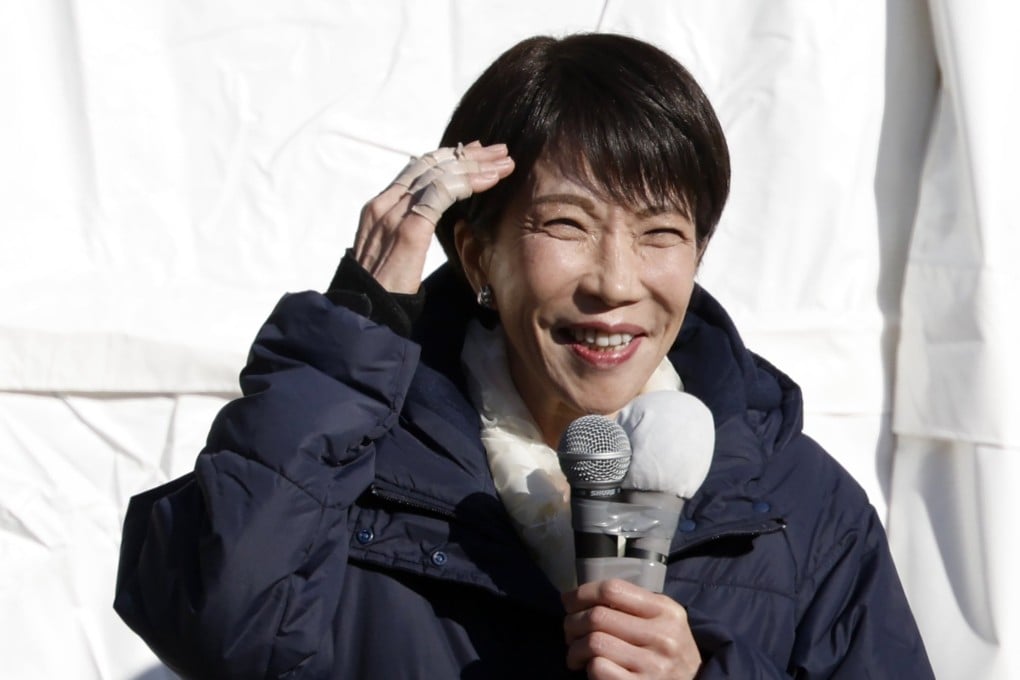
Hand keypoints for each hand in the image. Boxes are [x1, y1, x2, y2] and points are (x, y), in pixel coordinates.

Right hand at [353, 141, 513, 292]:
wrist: (366, 311)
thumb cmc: (382, 290)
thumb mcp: (391, 251)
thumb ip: (407, 229)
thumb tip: (428, 220)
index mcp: (379, 207)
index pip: (418, 168)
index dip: (449, 157)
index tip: (476, 153)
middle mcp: (385, 203)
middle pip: (431, 164)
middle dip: (469, 155)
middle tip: (499, 151)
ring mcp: (395, 213)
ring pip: (440, 173)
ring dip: (476, 166)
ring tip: (503, 164)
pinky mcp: (410, 228)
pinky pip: (442, 193)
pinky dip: (469, 182)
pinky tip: (490, 181)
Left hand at [563, 579, 700, 678]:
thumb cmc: (670, 650)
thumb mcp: (664, 620)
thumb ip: (633, 605)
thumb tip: (582, 596)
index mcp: (666, 610)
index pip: (613, 589)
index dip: (582, 593)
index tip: (569, 601)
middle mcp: (662, 636)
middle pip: (597, 616)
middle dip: (572, 622)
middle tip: (569, 631)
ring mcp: (653, 665)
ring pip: (593, 643)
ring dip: (574, 648)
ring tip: (575, 653)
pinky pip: (598, 669)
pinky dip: (587, 668)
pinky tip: (591, 669)